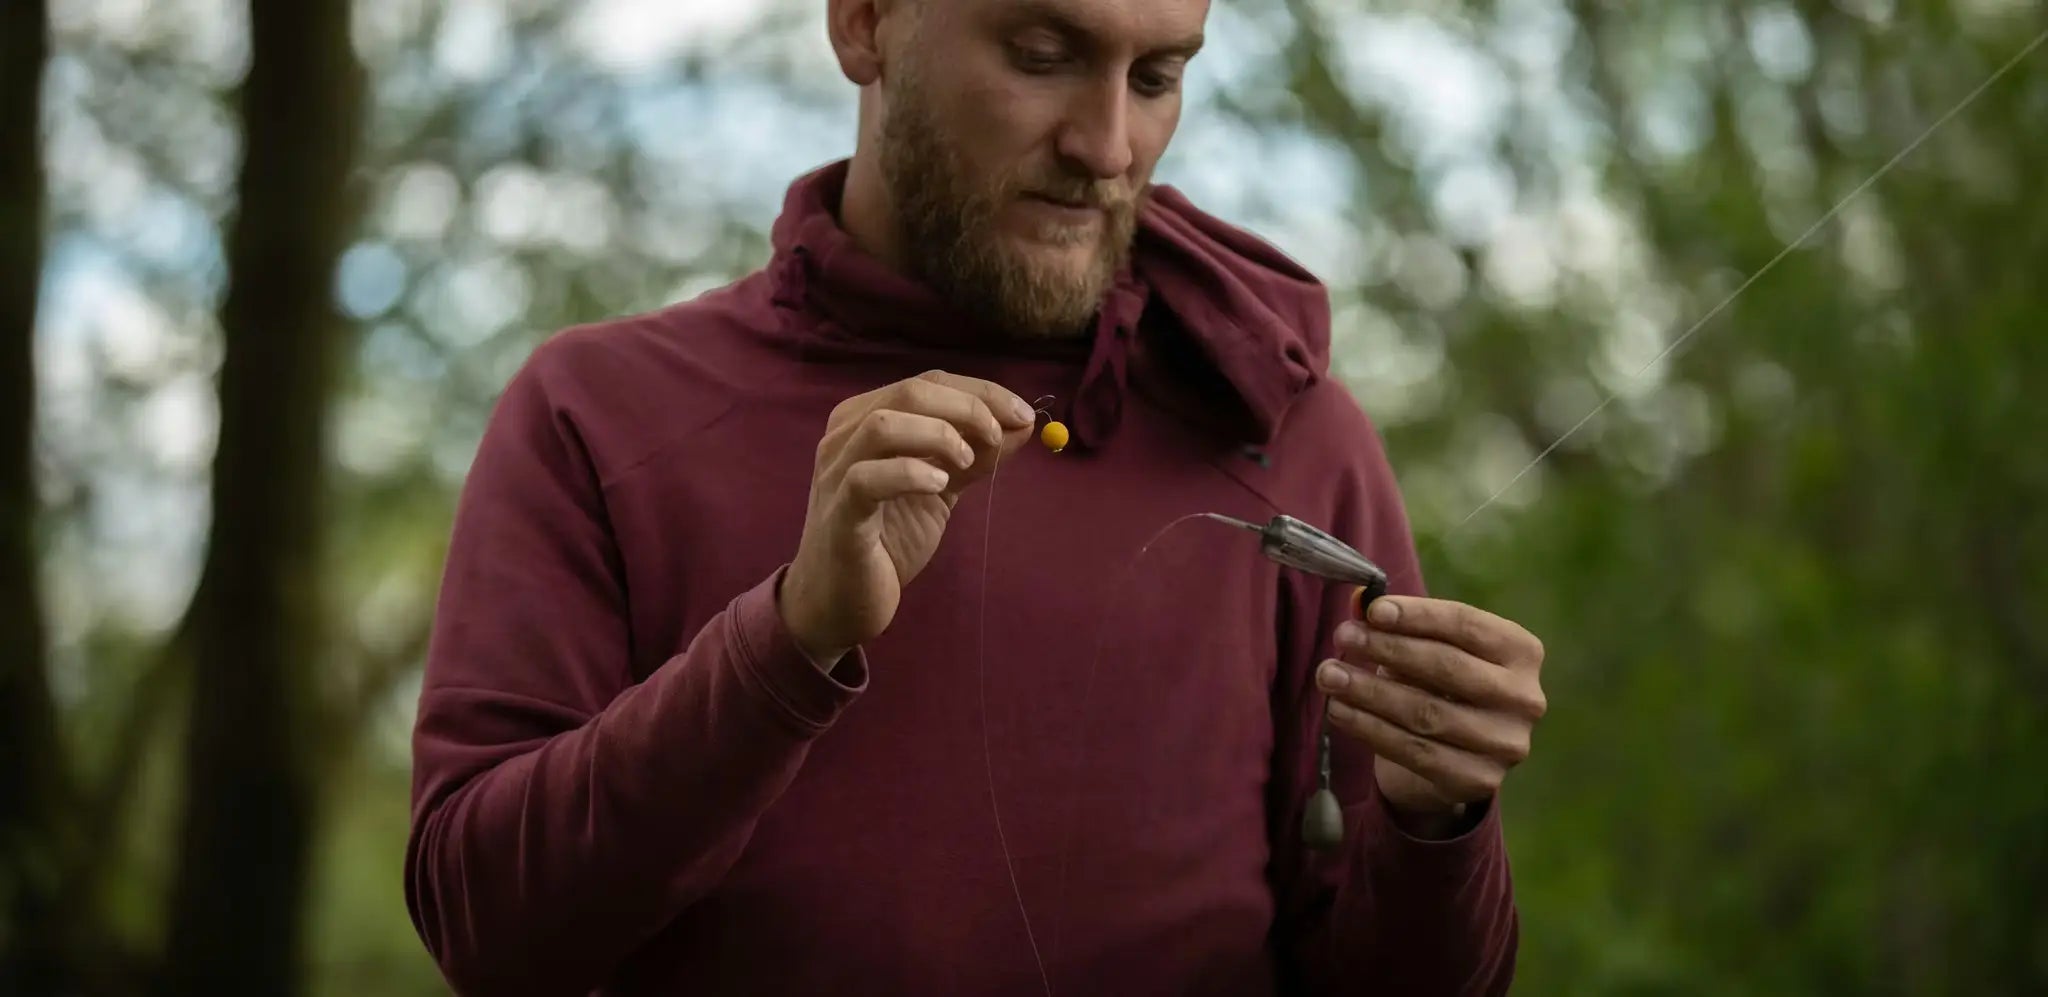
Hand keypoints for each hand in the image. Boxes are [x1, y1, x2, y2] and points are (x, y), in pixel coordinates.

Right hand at [780, 370, 1037, 668]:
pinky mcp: (839, 515)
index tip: (1023, 413)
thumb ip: (976, 456)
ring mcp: (836, 474)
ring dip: (937, 434)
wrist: (841, 601)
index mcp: (865, 419)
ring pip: (882, 425)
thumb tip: (1023, 424)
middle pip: (908, 393)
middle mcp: (844, 436)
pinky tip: (939, 485)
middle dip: (967, 407)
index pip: (927, 383)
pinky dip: (909, 473)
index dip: (980, 392)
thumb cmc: (887, 540)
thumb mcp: (940, 488)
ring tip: (967, 461)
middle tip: (1000, 435)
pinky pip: (866, 479)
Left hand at [1317, 595, 1547, 833]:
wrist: (1453, 757)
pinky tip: (1340, 710)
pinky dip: (1370, 728)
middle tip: (1344, 637)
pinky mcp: (1478, 780)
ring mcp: (1505, 744)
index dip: (1417, 615)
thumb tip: (1357, 602)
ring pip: (1426, 713)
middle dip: (1388, 649)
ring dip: (1369, 691)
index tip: (1372, 611)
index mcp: (1522, 652)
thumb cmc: (1439, 685)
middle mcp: (1525, 699)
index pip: (1466, 624)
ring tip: (1329, 675)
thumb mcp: (1425, 647)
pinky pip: (1414, 751)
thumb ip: (1397, 623)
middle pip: (1448, 667)